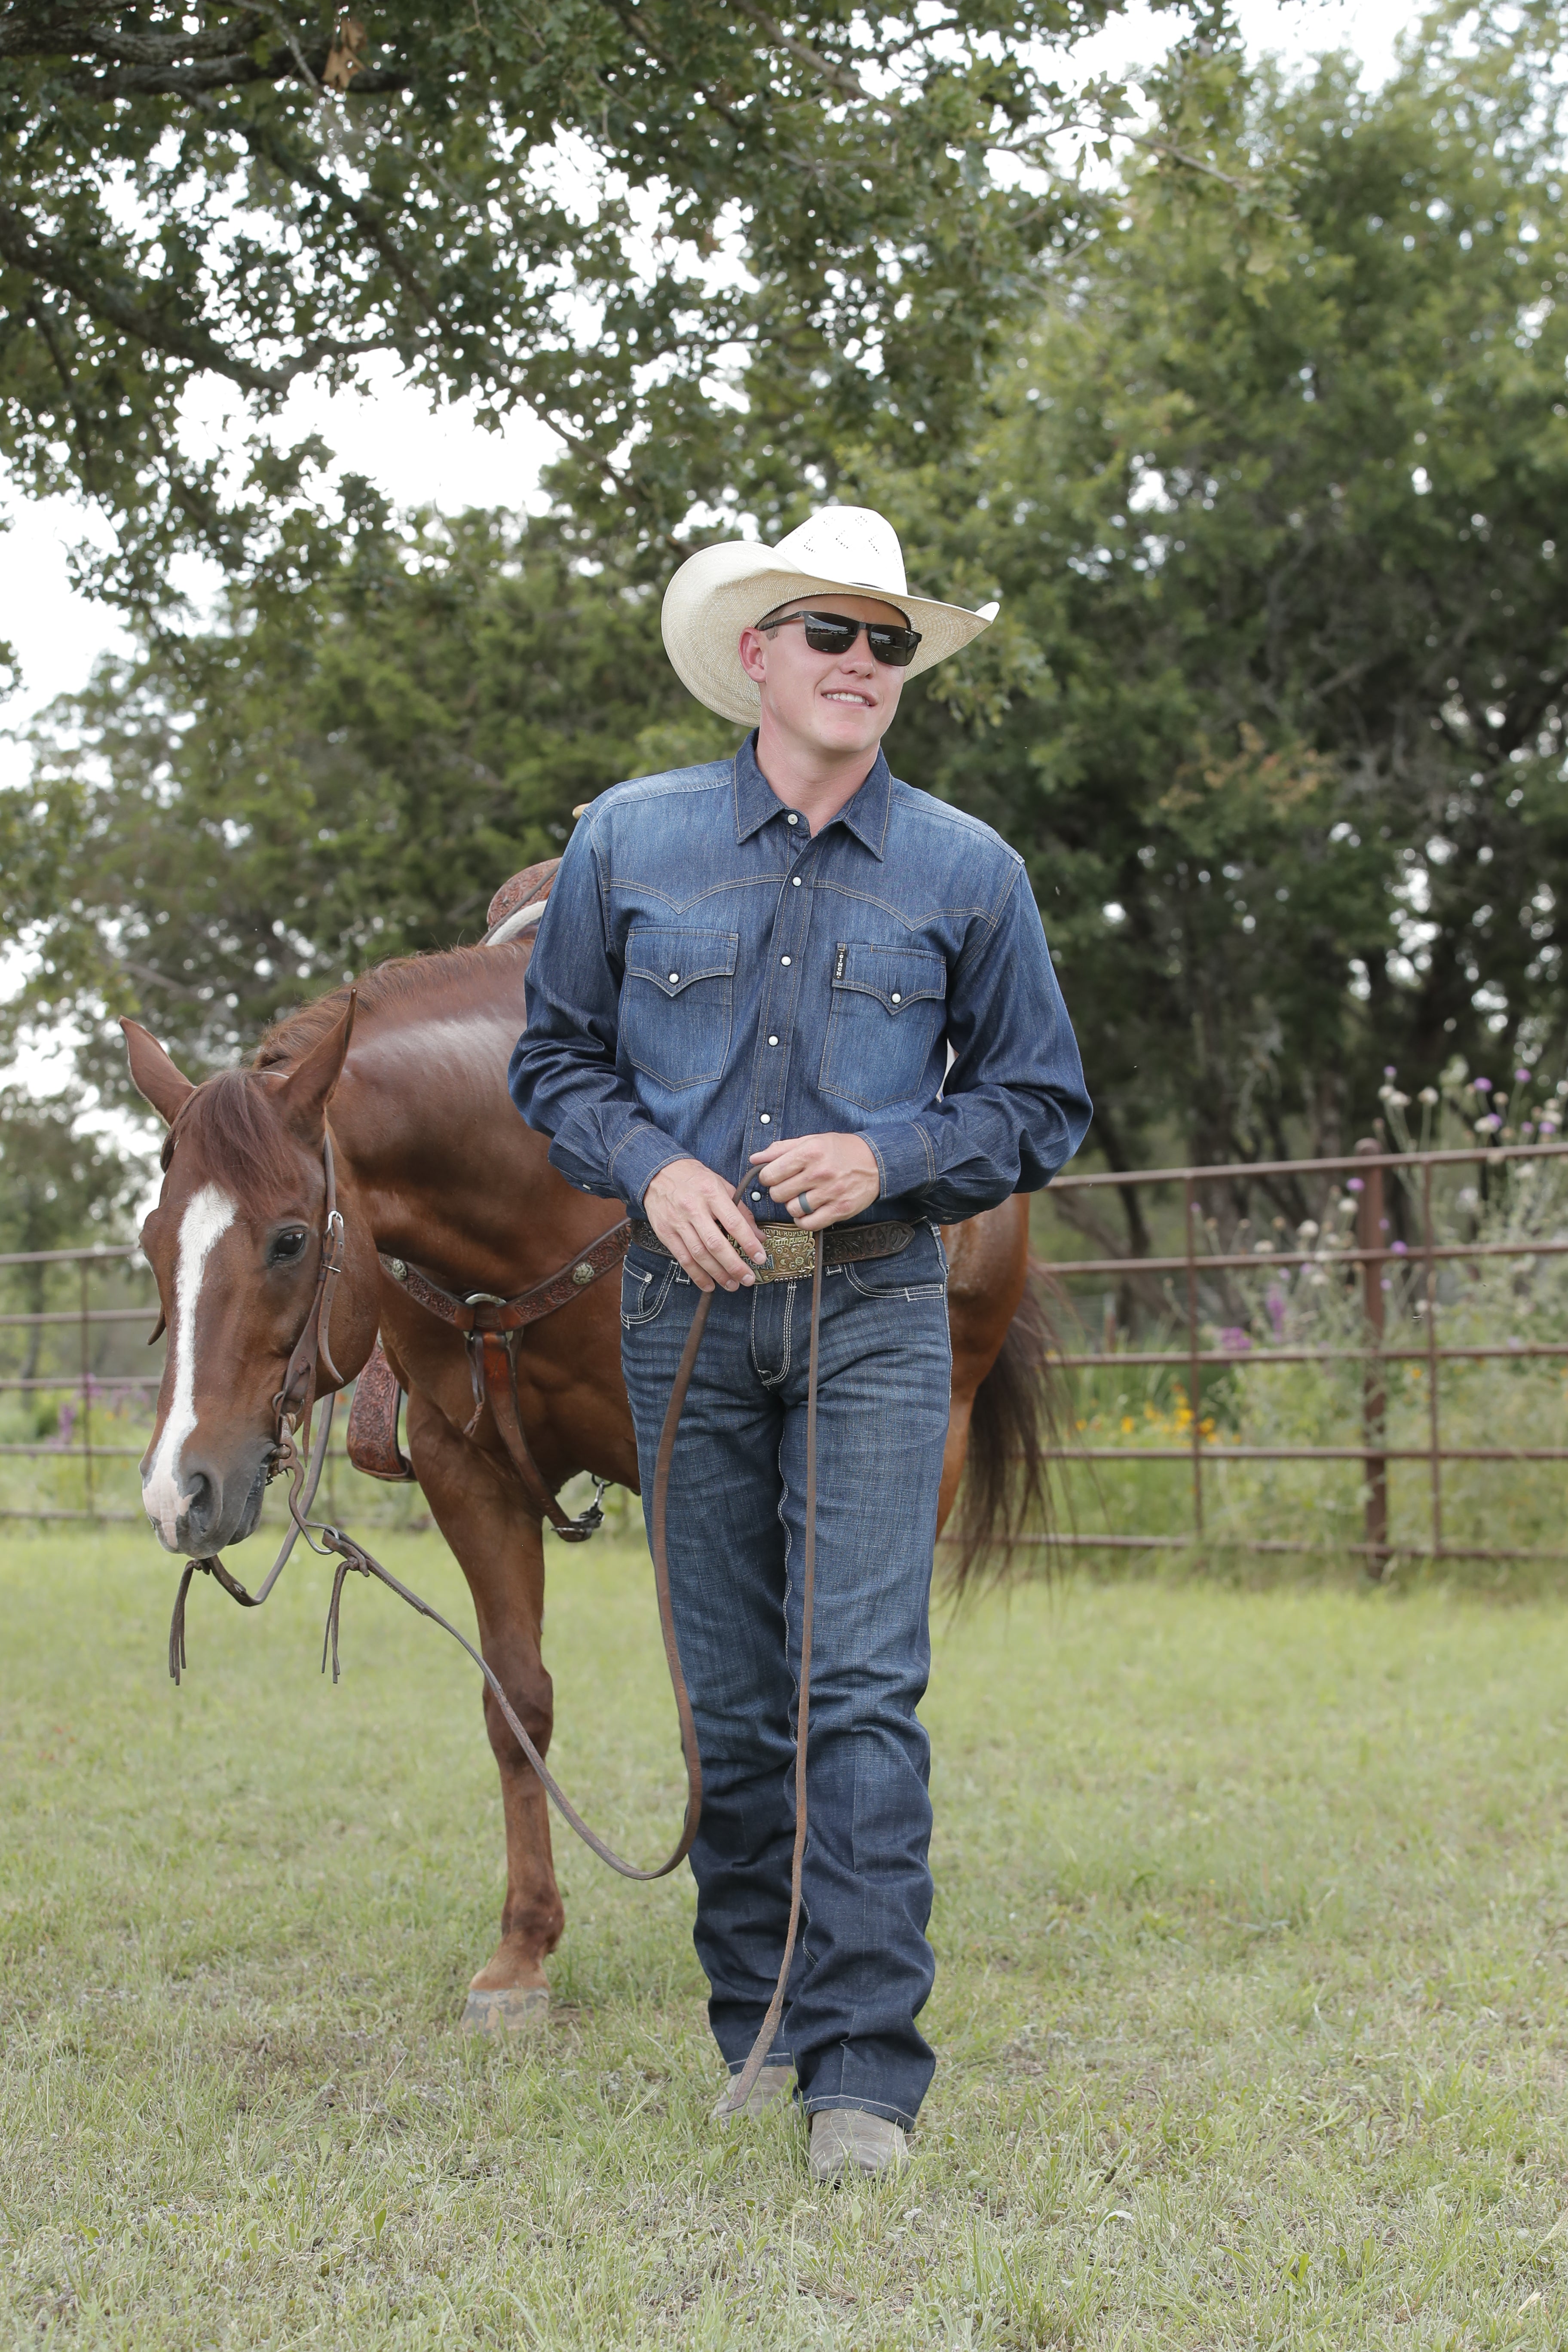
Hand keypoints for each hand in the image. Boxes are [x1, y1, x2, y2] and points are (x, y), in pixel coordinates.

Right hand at [643, 1158, 768, 1292]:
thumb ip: (741, 1211)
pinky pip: (683, 1258)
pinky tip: (709, 1284)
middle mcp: (693, 1208)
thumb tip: (758, 1236)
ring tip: (732, 1284)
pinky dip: (697, 1275)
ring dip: (718, 1274)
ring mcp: (678, 1222)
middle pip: (715, 1244)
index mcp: (711, 1193)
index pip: (734, 1222)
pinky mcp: (666, 1233)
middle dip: (734, 1265)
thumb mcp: (721, 1185)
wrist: (659, 1173)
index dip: (748, 1243)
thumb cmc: (695, 1179)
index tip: (760, 1257)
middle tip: (748, 1278)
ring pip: (699, 1254)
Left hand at [750, 1132, 880, 1230]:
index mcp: (809, 1152)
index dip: (768, 1177)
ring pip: (792, 1210)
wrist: (877, 1161)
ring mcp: (831, 1193)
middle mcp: (820, 1172)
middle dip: (780, 1192)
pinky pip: (809, 1224)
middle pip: (778, 1194)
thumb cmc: (841, 1150)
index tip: (775, 1177)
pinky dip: (804, 1220)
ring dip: (793, 1206)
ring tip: (802, 1198)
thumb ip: (781, 1149)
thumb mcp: (811, 1141)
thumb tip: (755, 1159)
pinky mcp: (840, 1210)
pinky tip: (808, 1211)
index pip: (770, 1174)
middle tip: (790, 1187)